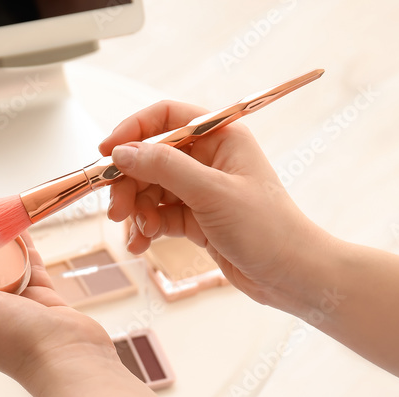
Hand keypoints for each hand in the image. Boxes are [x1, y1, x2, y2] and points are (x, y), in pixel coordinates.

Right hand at [100, 100, 333, 306]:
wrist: (292, 275)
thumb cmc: (267, 229)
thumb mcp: (212, 193)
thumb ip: (165, 169)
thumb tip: (122, 153)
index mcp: (221, 137)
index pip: (166, 118)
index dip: (133, 131)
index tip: (106, 153)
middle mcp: (209, 159)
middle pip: (151, 158)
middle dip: (129, 184)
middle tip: (116, 212)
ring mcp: (201, 190)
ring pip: (150, 190)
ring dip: (136, 211)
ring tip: (136, 234)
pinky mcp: (197, 219)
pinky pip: (159, 215)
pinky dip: (147, 228)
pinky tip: (142, 244)